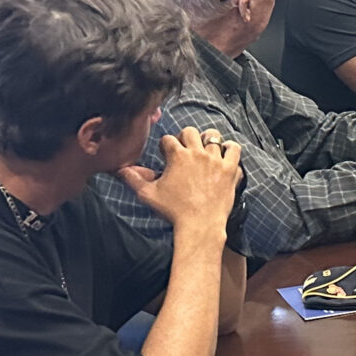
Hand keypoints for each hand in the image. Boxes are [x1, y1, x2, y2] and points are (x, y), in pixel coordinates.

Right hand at [120, 127, 242, 234]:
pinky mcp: (230, 169)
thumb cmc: (173, 211)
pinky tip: (224, 155)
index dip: (166, 146)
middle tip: (185, 150)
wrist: (200, 224)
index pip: (168, 139)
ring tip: (204, 150)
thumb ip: (133, 179)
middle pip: (190, 131)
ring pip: (213, 136)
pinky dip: (230, 149)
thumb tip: (120, 169)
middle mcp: (197, 153)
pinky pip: (235, 149)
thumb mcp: (148, 194)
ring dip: (208, 141)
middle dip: (185, 138)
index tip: (167, 156)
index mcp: (177, 156)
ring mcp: (216, 160)